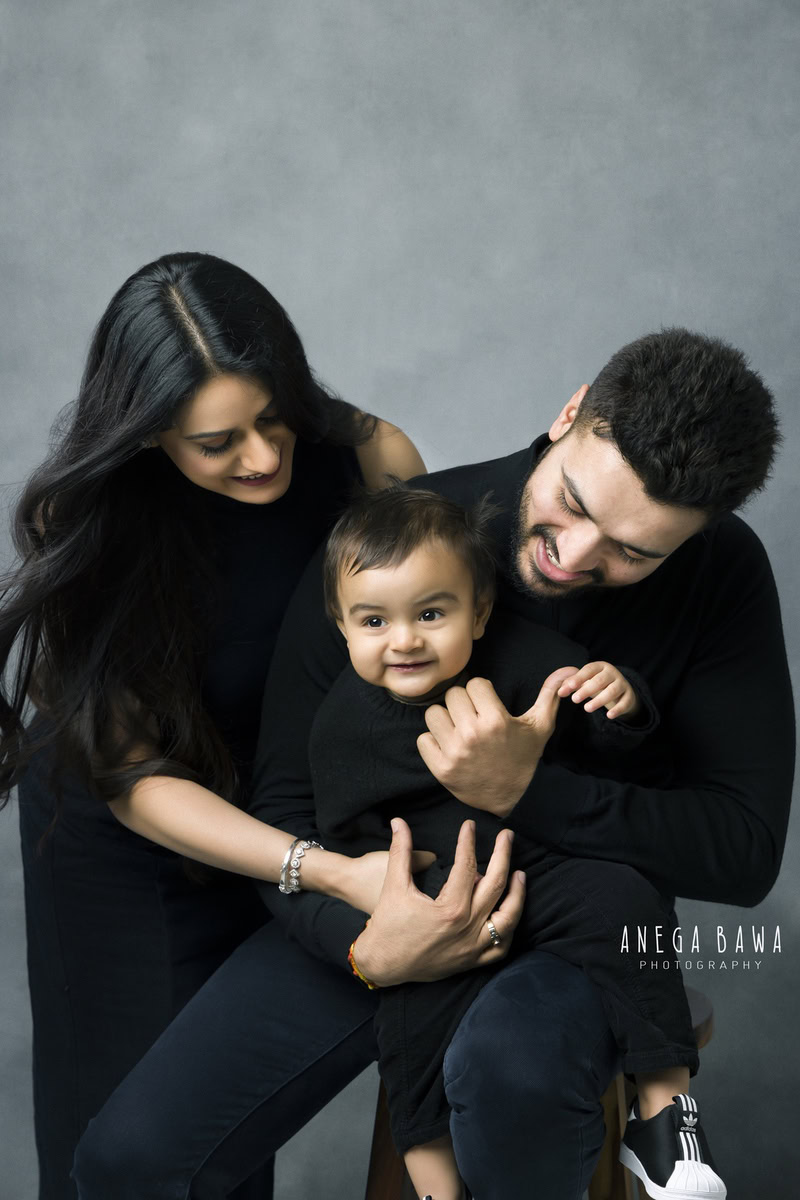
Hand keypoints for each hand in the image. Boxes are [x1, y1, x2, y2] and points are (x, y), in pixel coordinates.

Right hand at [352, 817, 525, 986]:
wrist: (382, 964)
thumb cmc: (387, 924)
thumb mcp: (393, 885)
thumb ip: (400, 851)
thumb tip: (398, 822)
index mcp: (450, 908)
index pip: (467, 866)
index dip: (468, 841)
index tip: (469, 826)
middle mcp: (467, 928)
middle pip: (496, 885)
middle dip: (503, 855)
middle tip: (506, 836)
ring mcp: (473, 947)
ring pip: (508, 918)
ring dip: (517, 894)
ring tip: (519, 874)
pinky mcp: (472, 961)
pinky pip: (501, 947)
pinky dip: (509, 929)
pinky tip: (509, 911)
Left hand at [416, 668, 574, 818]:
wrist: (517, 797)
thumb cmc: (526, 757)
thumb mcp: (541, 726)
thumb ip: (549, 695)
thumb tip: (567, 670)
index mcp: (496, 720)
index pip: (473, 683)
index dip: (481, 691)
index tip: (486, 703)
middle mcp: (473, 734)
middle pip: (452, 695)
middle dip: (463, 703)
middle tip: (472, 717)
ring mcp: (455, 752)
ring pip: (433, 714)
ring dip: (444, 720)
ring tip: (458, 730)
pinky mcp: (441, 769)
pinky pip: (423, 740)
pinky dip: (432, 742)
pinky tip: (448, 746)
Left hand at [557, 661, 639, 719]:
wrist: (620, 690)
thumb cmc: (598, 684)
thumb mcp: (586, 682)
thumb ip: (572, 685)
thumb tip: (560, 691)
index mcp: (600, 667)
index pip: (589, 670)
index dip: (579, 678)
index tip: (569, 687)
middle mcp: (612, 673)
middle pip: (600, 680)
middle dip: (587, 690)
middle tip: (574, 699)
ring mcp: (622, 684)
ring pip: (613, 691)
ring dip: (599, 700)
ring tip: (587, 708)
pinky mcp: (629, 696)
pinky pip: (625, 702)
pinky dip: (618, 709)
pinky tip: (609, 716)